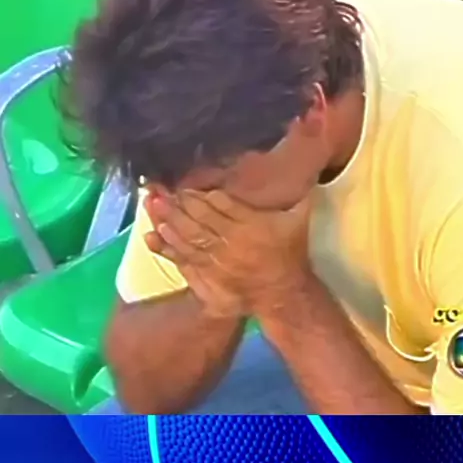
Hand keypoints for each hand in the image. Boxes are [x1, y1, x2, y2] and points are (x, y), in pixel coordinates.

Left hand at [156, 190, 313, 314]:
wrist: (282, 293)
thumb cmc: (290, 254)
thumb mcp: (299, 221)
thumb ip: (301, 196)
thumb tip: (309, 169)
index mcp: (250, 223)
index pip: (219, 204)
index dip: (200, 194)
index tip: (185, 185)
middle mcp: (231, 240)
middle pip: (198, 218)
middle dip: (176, 203)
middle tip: (157, 190)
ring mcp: (217, 260)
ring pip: (187, 237)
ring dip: (168, 221)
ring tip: (152, 206)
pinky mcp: (207, 275)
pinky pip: (183, 259)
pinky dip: (166, 248)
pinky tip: (153, 236)